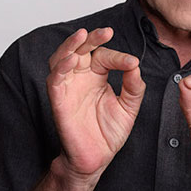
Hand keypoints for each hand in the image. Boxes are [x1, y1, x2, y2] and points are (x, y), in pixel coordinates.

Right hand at [46, 27, 144, 179]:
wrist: (96, 158)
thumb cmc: (108, 133)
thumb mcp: (129, 107)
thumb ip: (134, 86)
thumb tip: (135, 66)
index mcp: (97, 76)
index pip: (104, 56)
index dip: (118, 58)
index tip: (132, 64)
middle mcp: (81, 78)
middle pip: (80, 49)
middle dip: (91, 38)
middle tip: (106, 32)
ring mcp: (68, 87)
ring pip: (62, 58)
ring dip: (70, 46)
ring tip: (82, 36)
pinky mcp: (58, 100)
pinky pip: (54, 80)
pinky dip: (60, 68)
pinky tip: (70, 60)